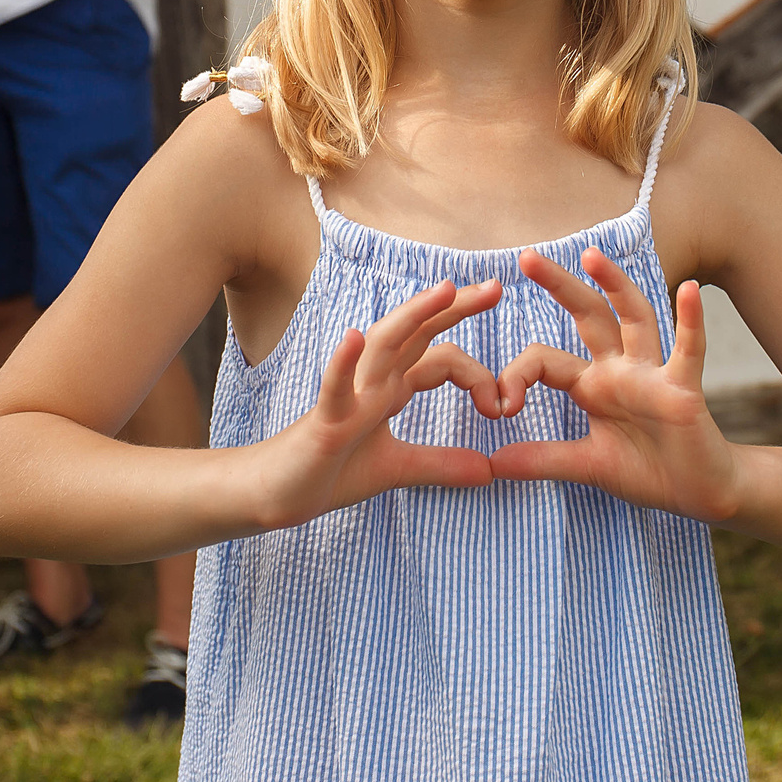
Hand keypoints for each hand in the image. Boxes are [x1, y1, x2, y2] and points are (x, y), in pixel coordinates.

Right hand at [245, 279, 505, 529]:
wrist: (278, 494)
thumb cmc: (331, 471)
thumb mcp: (398, 469)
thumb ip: (441, 465)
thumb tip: (490, 470)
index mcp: (390, 388)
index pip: (440, 357)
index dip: (478, 374)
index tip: (503, 405)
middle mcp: (371, 382)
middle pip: (416, 333)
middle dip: (453, 307)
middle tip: (495, 287)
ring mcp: (347, 396)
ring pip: (381, 346)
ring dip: (411, 315)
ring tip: (442, 290)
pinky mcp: (324, 420)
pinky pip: (333, 386)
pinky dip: (343, 362)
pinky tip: (354, 337)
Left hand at [489, 249, 743, 523]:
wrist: (698, 493)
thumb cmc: (648, 471)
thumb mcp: (588, 465)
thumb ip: (543, 460)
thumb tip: (492, 463)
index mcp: (593, 384)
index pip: (545, 361)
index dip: (517, 376)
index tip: (500, 408)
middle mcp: (621, 369)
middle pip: (589, 315)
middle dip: (560, 285)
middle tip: (526, 256)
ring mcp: (653, 375)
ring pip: (635, 318)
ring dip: (616, 285)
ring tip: (592, 255)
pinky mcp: (684, 390)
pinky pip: (689, 351)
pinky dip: (690, 321)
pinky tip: (689, 290)